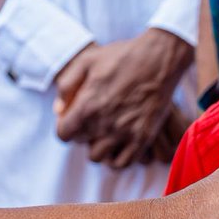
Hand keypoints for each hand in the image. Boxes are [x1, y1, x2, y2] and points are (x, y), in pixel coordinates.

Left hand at [55, 29, 193, 167]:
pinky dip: (117, 158)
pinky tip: (119, 144)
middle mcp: (103, 123)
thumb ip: (67, 85)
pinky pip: (123, 163)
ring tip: (105, 132)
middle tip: (93, 119)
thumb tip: (59, 109)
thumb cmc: (123, 55)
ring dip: (98, 146)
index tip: (73, 118)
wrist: (160, 57)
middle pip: (81, 143)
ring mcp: (124, 132)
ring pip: (99, 157)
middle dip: (83, 132)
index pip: (64, 134)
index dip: (65, 126)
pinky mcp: (143, 137)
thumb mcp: (87, 60)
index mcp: (87, 105)